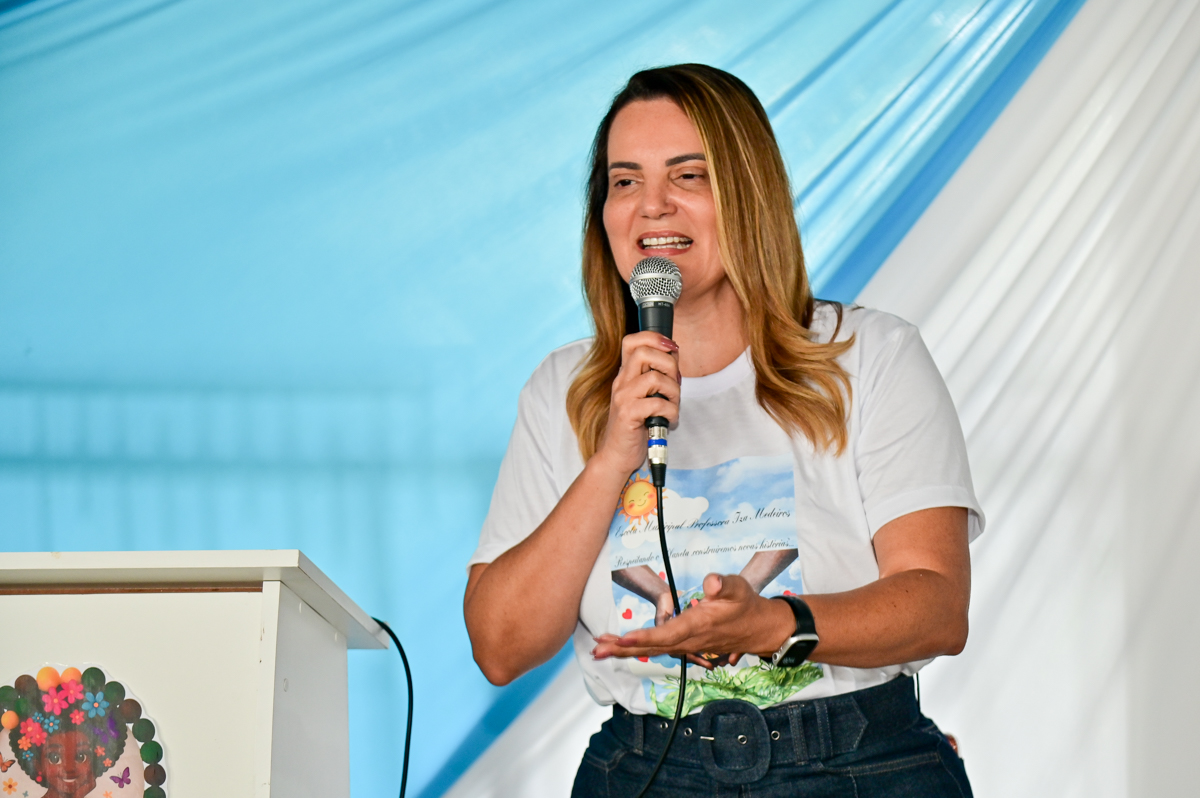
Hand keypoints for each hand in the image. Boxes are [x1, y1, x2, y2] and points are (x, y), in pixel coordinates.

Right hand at [592, 332, 679, 475]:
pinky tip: (669, 420)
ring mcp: (622, 398)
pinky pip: (657, 403)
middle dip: (669, 364)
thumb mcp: (645, 396)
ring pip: (654, 377)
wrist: (617, 456)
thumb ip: (656, 377)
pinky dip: (670, 411)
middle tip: (675, 384)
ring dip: (673, 392)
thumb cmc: (635, 427)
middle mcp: (621, 382)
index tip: (672, 349)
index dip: (654, 338)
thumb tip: (674, 357)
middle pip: (644, 352)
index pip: (632, 341)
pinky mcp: (628, 415)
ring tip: (673, 406)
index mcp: (625, 375)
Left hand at [592, 573, 793, 663]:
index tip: (623, 638)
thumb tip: (711, 582)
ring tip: (600, 649)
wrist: (759, 628)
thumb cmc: (746, 605)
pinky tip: (622, 648)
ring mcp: (686, 646)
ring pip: (652, 650)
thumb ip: (724, 584)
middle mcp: (689, 640)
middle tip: (597, 650)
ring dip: (625, 651)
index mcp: (698, 626)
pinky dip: (637, 649)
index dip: (644, 637)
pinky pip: (658, 649)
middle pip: (652, 648)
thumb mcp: (738, 588)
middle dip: (623, 650)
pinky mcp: (685, 645)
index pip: (667, 634)